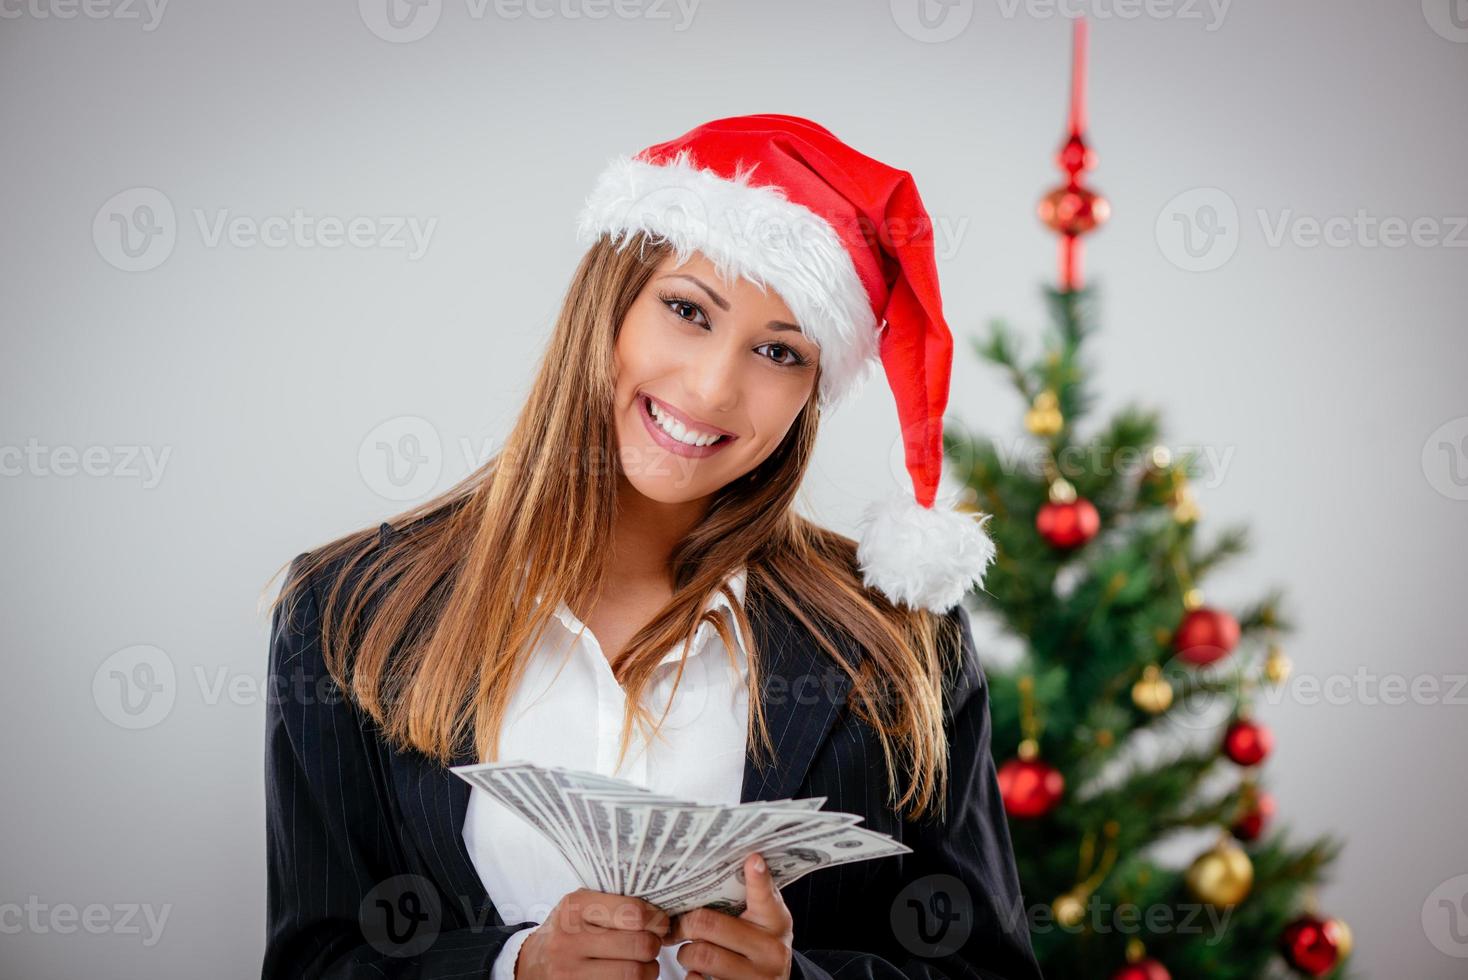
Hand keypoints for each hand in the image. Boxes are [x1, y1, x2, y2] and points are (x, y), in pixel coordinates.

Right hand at [514, 887, 668, 979]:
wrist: (533, 963)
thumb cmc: (568, 930)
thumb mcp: (581, 906)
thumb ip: (614, 902)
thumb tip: (660, 914)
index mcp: (574, 907)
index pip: (632, 912)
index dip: (656, 919)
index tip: (660, 923)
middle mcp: (569, 939)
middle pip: (639, 944)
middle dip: (654, 945)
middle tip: (652, 944)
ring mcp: (570, 972)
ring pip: (634, 973)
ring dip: (649, 970)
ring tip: (644, 963)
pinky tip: (629, 975)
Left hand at [662, 852, 793, 979]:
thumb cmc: (760, 944)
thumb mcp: (765, 921)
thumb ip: (752, 896)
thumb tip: (744, 859)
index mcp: (775, 921)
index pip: (765, 896)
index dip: (759, 878)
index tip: (753, 860)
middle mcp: (770, 949)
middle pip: (709, 924)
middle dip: (685, 925)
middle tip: (679, 926)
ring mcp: (757, 977)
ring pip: (701, 955)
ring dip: (685, 954)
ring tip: (689, 951)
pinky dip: (691, 978)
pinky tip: (696, 974)